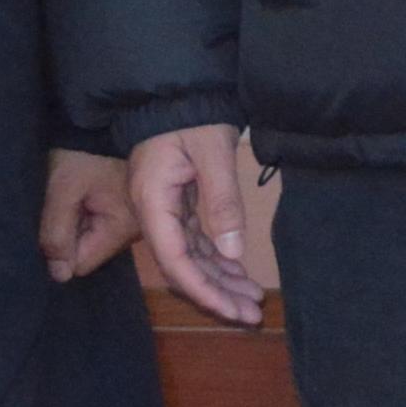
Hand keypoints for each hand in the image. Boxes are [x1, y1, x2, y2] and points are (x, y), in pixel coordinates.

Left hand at [39, 147, 138, 282]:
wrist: (105, 119)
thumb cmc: (84, 152)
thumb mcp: (63, 189)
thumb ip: (57, 233)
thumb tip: (59, 276)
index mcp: (122, 227)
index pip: (82, 263)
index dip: (61, 248)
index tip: (55, 220)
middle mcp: (136, 230)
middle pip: (90, 252)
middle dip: (72, 234)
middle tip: (65, 202)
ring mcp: (136, 220)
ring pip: (95, 238)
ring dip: (80, 222)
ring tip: (75, 194)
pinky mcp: (131, 208)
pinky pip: (103, 224)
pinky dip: (89, 213)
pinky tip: (85, 192)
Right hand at [129, 122, 267, 326]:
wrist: (176, 89)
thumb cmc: (193, 115)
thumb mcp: (212, 152)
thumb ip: (222, 202)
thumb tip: (233, 252)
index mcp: (153, 202)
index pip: (174, 259)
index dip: (202, 289)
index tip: (230, 309)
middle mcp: (153, 212)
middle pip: (182, 265)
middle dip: (216, 293)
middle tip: (251, 316)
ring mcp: (163, 208)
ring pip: (190, 256)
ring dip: (220, 280)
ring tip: (252, 301)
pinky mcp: (176, 203)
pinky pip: (195, 241)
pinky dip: (217, 259)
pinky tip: (239, 274)